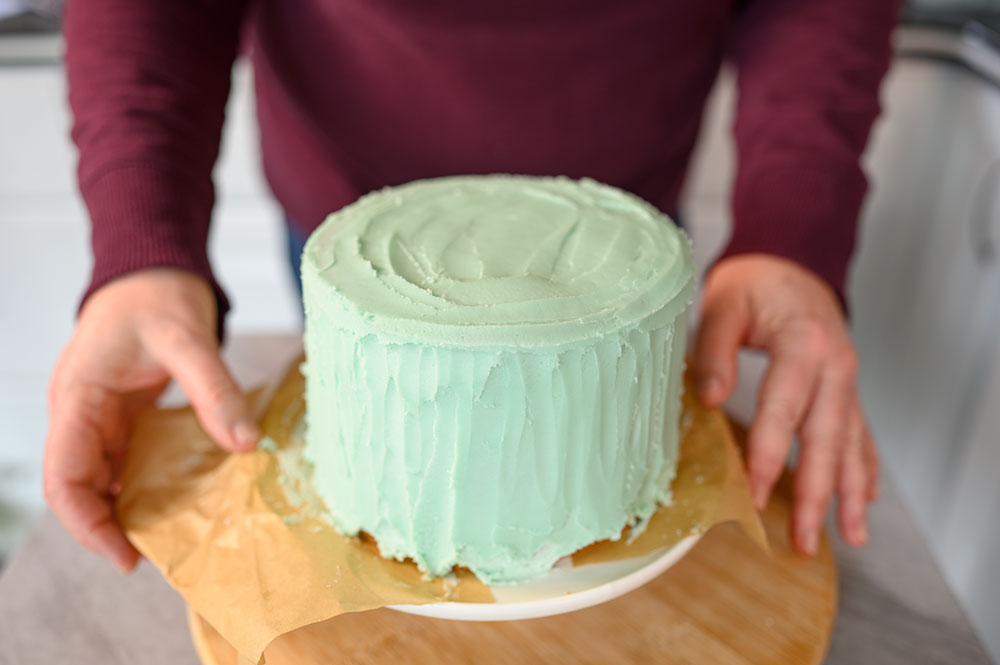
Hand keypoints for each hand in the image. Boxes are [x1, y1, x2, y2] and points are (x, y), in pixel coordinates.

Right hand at [44, 268, 257, 571]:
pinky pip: (124, 459)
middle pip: (79, 487)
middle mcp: (80, 413)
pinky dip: (144, 481)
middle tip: (158, 552)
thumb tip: (245, 444)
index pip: (65, 477)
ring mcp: (99, 415)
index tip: (127, 555)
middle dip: (109, 525)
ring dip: (127, 506)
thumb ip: (214, 390)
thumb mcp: (188, 339)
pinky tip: (179, 496)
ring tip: (171, 532)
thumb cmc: (157, 295)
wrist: (153, 269)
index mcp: (78, 397)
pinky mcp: (122, 414)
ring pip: (101, 477)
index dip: (88, 524)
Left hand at [693, 254, 876, 554]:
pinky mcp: (845, 387)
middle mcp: (837, 365)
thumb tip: (708, 398)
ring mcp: (847, 378)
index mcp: (805, 343)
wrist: (789, 261)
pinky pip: (860, 432)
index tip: (755, 494)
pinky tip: (865, 497)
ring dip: (850, 492)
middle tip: (801, 538)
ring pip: (852, 443)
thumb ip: (714, 350)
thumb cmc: (752, 283)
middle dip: (815, 492)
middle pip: (827, 438)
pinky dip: (864, 467)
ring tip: (851, 536)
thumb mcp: (723, 304)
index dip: (770, 454)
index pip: (785, 409)